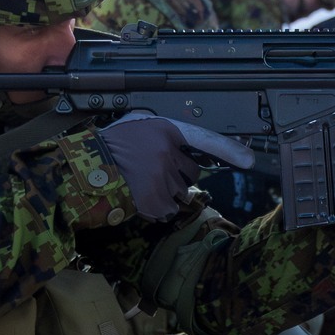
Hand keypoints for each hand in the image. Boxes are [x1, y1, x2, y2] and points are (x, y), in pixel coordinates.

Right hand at [93, 114, 250, 220]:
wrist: (85, 168)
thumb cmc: (110, 146)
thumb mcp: (136, 125)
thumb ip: (162, 133)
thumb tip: (183, 146)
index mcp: (164, 129)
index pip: (203, 139)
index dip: (229, 149)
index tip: (249, 159)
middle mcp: (167, 152)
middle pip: (191, 173)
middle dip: (177, 175)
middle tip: (151, 170)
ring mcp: (161, 177)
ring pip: (179, 193)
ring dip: (165, 193)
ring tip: (140, 182)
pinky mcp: (154, 199)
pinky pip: (168, 210)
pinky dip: (156, 209)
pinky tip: (140, 197)